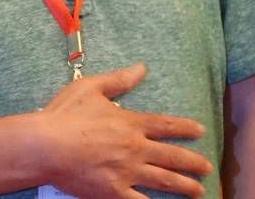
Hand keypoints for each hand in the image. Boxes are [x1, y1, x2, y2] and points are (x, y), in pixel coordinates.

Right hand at [36, 62, 212, 197]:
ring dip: (185, 186)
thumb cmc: (66, 114)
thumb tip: (141, 68)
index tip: (201, 131)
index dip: (185, 128)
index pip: (165, 125)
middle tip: (208, 167)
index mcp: (131, 123)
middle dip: (193, 162)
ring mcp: (126, 172)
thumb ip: (119, 79)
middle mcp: (135, 148)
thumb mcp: (92, 87)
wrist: (46, 146)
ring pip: (164, 181)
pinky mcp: (113, 192)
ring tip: (199, 191)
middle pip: (172, 156)